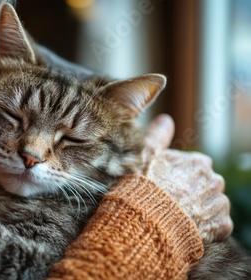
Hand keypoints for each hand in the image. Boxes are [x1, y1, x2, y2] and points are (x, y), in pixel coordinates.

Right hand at [140, 114, 232, 241]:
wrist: (146, 221)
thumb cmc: (142, 187)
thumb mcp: (144, 156)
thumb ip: (157, 136)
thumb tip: (166, 119)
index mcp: (197, 162)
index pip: (193, 168)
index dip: (176, 177)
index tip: (164, 185)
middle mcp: (213, 179)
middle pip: (204, 185)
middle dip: (191, 193)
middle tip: (168, 203)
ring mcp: (219, 203)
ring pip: (211, 205)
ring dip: (199, 210)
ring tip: (176, 218)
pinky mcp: (221, 225)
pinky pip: (216, 226)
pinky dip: (205, 228)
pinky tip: (186, 228)